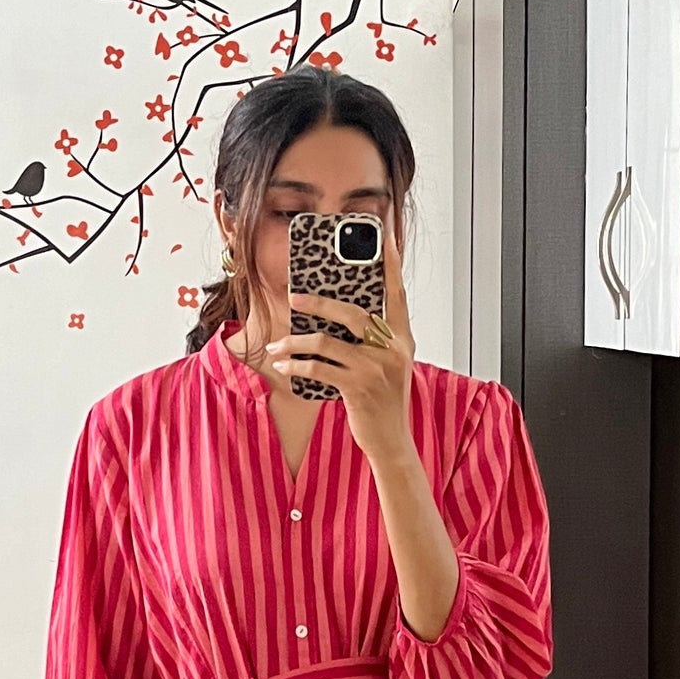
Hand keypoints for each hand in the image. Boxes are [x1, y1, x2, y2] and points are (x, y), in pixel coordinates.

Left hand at [265, 224, 415, 467]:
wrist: (392, 442)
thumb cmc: (383, 402)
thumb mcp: (387, 366)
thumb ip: (374, 340)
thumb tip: (339, 315)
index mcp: (402, 338)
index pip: (397, 293)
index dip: (390, 263)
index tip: (381, 235)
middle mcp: (393, 349)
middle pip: (350, 312)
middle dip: (317, 303)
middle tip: (294, 298)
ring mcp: (376, 368)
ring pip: (326, 342)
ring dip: (294, 343)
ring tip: (277, 347)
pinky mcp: (359, 388)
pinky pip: (318, 368)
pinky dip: (296, 367)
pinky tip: (283, 368)